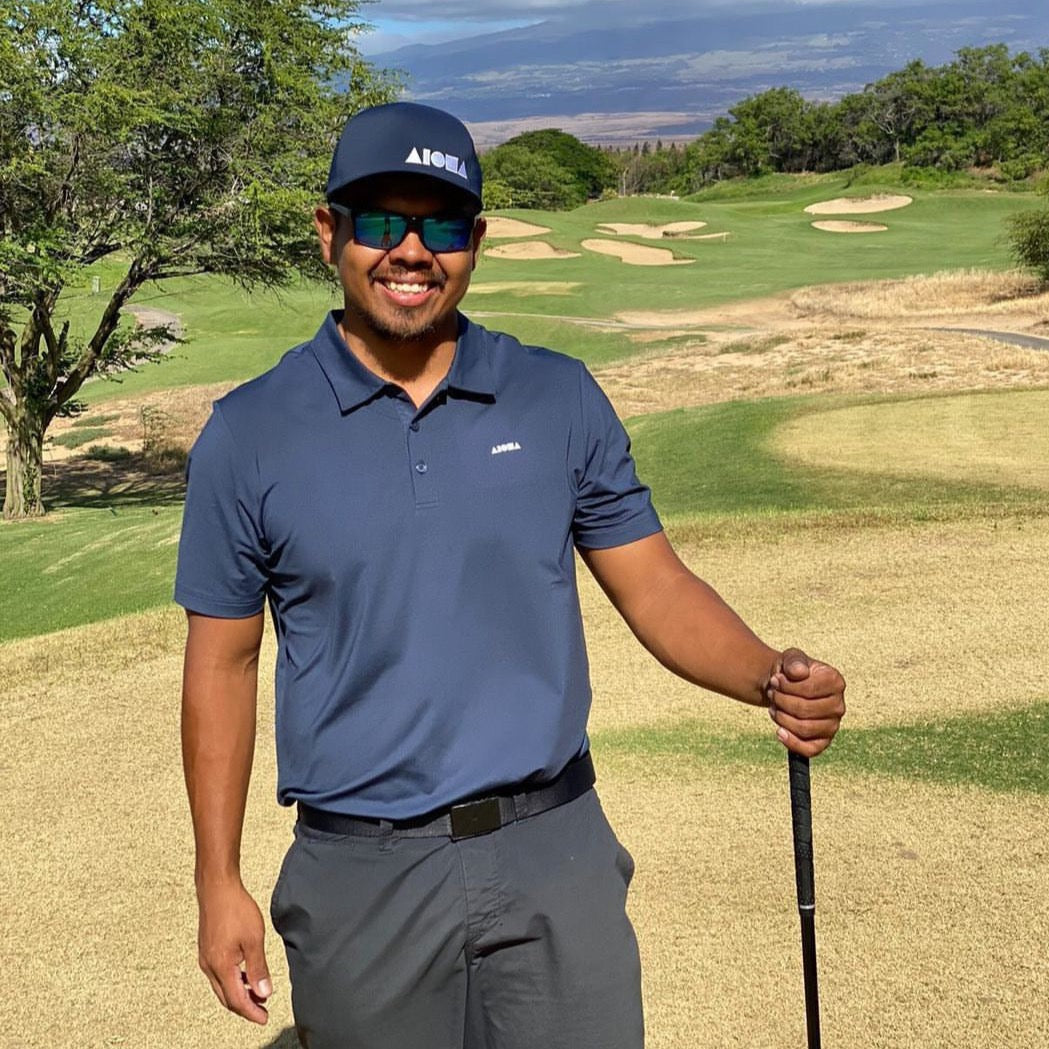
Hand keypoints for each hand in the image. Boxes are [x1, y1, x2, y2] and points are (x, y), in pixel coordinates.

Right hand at [196, 880, 272, 1024]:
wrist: (217, 888)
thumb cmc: (235, 909)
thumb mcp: (254, 938)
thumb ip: (258, 968)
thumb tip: (264, 992)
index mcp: (220, 966)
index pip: (236, 1000)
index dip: (251, 1011)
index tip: (264, 1018)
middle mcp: (209, 966)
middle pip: (227, 997)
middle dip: (245, 1006)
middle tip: (262, 1011)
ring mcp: (206, 958)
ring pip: (222, 986)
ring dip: (239, 993)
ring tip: (257, 994)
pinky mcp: (207, 950)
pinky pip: (219, 974)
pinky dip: (233, 980)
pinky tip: (245, 975)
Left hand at [765, 648, 845, 756]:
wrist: (784, 686)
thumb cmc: (790, 672)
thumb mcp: (791, 657)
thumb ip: (794, 661)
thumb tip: (799, 672)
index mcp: (836, 682)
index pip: (808, 690)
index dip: (786, 686)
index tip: (775, 680)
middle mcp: (838, 706)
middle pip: (804, 710)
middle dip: (781, 701)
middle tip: (772, 693)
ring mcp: (832, 725)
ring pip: (804, 729)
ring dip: (782, 718)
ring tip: (775, 708)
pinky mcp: (823, 741)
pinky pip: (810, 750)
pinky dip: (792, 743)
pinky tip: (779, 732)